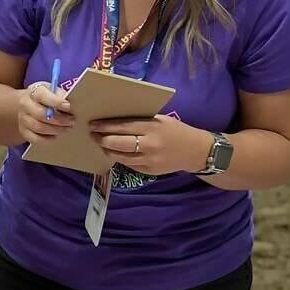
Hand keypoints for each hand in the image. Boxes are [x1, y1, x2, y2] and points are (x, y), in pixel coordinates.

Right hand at [17, 81, 72, 144]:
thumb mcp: (53, 91)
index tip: (68, 106)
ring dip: (56, 130)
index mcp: (34, 91)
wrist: (29, 104)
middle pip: (40, 114)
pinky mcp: (23, 131)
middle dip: (59, 119)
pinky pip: (35, 139)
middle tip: (72, 121)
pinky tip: (56, 135)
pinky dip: (48, 139)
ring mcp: (22, 118)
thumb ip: (61, 96)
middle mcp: (25, 104)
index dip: (56, 102)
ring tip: (67, 128)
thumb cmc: (47, 98)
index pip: (42, 96)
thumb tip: (71, 106)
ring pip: (39, 127)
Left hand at [89, 115, 213, 175]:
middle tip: (92, 134)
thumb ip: (141, 120)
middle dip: (102, 139)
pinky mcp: (150, 170)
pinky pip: (129, 164)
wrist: (196, 151)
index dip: (105, 126)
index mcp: (152, 128)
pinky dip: (119, 158)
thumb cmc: (176, 130)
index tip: (93, 124)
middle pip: (118, 143)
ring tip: (100, 143)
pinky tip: (113, 152)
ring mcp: (149, 160)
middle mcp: (149, 145)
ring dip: (107, 150)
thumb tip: (116, 118)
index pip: (122, 127)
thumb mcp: (160, 119)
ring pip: (120, 157)